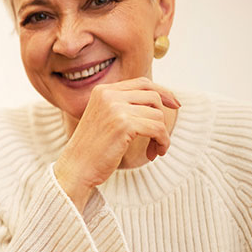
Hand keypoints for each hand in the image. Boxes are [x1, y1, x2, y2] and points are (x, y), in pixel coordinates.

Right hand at [54, 78, 179, 210]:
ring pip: (157, 114)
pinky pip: (158, 129)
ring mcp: (115, 108)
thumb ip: (124, 105)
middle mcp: (109, 95)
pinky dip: (162, 142)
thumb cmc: (92, 149)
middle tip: (159, 139)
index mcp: (103, 90)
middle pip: (153, 97)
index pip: (142, 83)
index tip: (175, 104)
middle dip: (162, 118)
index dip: (163, 92)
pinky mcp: (124, 125)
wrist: (76, 169)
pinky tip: (155, 153)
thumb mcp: (105, 118)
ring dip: (161, 135)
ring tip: (153, 150)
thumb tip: (160, 98)